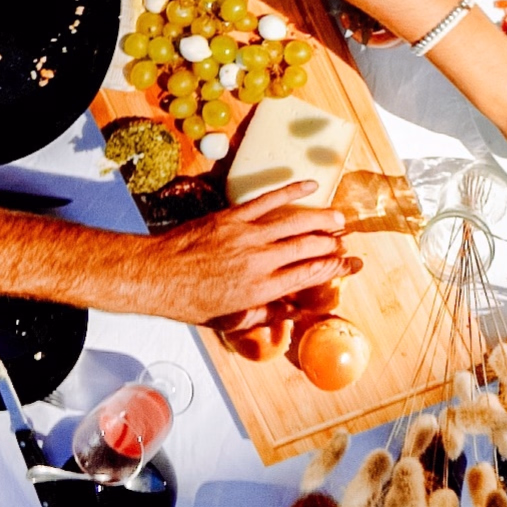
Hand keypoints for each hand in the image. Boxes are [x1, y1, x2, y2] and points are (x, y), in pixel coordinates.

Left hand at [144, 181, 359, 324]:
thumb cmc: (190, 301)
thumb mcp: (230, 320)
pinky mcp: (233, 216)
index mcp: (261, 289)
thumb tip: (294, 313)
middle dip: (333, 243)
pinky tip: (310, 186)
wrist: (156, 276)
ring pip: (296, 222)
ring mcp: (247, 235)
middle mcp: (260, 261)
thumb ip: (266, 315)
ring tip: (339, 219)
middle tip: (345, 242)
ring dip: (322, 218)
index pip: (310, 274)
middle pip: (308, 246)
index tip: (351, 263)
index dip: (335, 267)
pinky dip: (292, 191)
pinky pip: (269, 200)